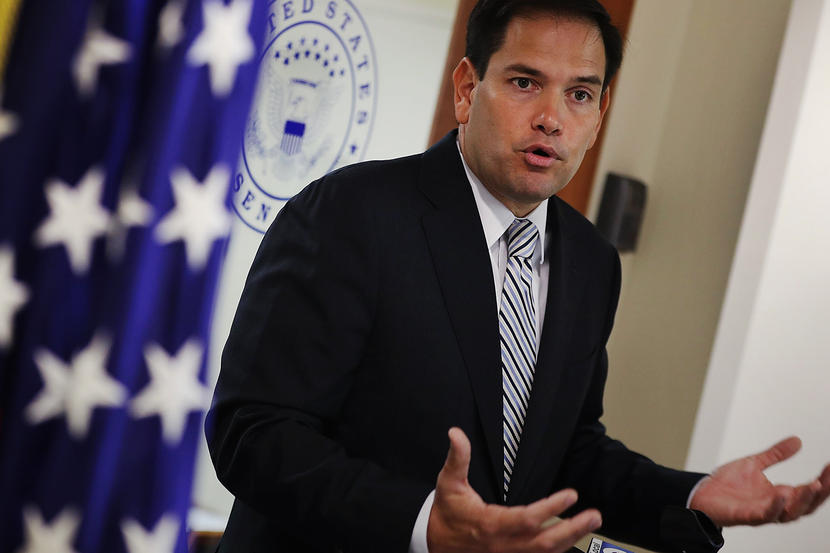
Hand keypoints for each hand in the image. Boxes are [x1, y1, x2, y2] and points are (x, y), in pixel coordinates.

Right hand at [426, 428, 601, 552]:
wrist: (434, 541)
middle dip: (572, 529)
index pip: (528, 519)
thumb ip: (458, 457)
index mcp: (490, 524)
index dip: (551, 508)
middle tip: (594, 515)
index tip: (571, 495)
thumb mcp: (448, 482)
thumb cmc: (446, 512)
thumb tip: (456, 433)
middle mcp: (503, 545)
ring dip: (570, 539)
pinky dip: (556, 551)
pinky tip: (571, 539)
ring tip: (590, 523)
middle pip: (545, 543)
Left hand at [690, 436, 829, 526]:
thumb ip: (776, 454)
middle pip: (807, 504)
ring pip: (791, 512)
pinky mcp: (746, 516)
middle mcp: (775, 506)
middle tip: (828, 477)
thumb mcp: (754, 463)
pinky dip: (775, 506)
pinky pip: (765, 515)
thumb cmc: (727, 484)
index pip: (809, 490)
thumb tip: (797, 440)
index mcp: (780, 494)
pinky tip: (782, 494)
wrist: (701, 493)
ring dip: (804, 500)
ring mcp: (762, 512)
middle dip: (821, 492)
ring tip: (814, 484)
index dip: (823, 480)